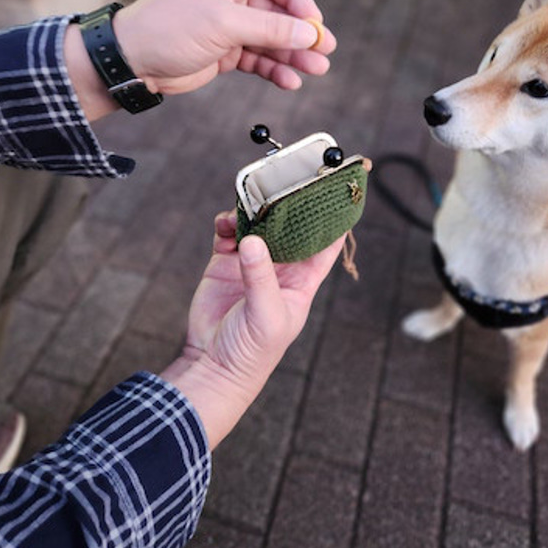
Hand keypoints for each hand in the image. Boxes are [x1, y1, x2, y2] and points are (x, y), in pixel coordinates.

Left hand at [113, 0, 336, 94]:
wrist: (133, 63)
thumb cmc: (168, 28)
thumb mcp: (222, 23)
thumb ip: (268, 29)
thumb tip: (308, 34)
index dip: (298, 0)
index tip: (314, 23)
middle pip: (276, 11)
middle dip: (299, 33)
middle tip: (325, 50)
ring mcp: (227, 22)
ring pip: (269, 38)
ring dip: (291, 54)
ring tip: (316, 70)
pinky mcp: (224, 49)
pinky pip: (257, 57)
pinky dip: (273, 69)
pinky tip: (289, 81)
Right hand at [160, 211, 343, 448]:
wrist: (212, 364)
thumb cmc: (252, 350)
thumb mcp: (266, 315)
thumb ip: (261, 276)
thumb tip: (252, 240)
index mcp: (302, 281)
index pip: (325, 245)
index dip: (332, 220)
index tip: (335, 193)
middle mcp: (280, 268)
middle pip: (290, 227)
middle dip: (287, 207)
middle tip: (282, 183)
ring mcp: (252, 263)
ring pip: (258, 225)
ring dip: (253, 213)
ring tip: (245, 208)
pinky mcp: (224, 262)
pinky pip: (229, 233)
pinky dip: (226, 223)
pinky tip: (224, 224)